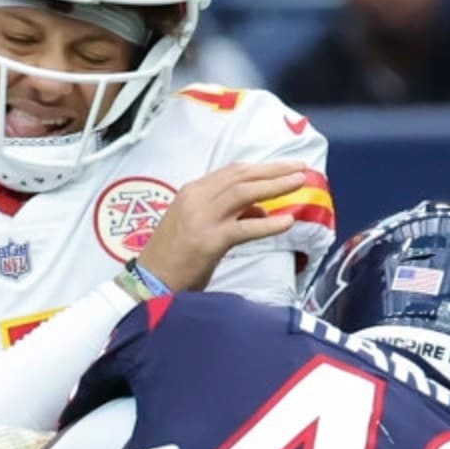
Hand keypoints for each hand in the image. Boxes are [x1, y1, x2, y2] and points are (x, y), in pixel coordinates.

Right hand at [137, 161, 309, 291]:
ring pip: (244, 194)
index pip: (232, 172)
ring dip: (275, 186)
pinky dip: (268, 225)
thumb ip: (228, 214)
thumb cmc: (173, 258)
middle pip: (241, 176)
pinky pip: (244, 228)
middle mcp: (195, 199)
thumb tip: (261, 211)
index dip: (261, 167)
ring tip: (300, 184)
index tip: (284, 166)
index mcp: (191, 192)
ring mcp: (201, 219)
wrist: (148, 282)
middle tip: (301, 168)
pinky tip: (287, 222)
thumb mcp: (198, 226)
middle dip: (274, 171)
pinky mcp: (208, 242)